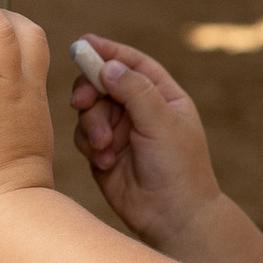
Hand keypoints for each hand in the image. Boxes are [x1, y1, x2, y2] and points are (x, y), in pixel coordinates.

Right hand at [67, 33, 224, 249]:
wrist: (174, 218)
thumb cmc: (180, 169)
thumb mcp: (162, 123)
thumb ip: (136, 91)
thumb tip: (108, 65)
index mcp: (162, 96)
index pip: (132, 63)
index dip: (108, 51)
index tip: (83, 44)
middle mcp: (139, 110)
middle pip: (102, 83)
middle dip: (90, 91)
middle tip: (82, 102)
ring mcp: (119, 132)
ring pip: (89, 111)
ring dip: (92, 125)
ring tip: (105, 147)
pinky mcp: (103, 154)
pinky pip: (83, 138)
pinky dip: (90, 147)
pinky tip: (106, 162)